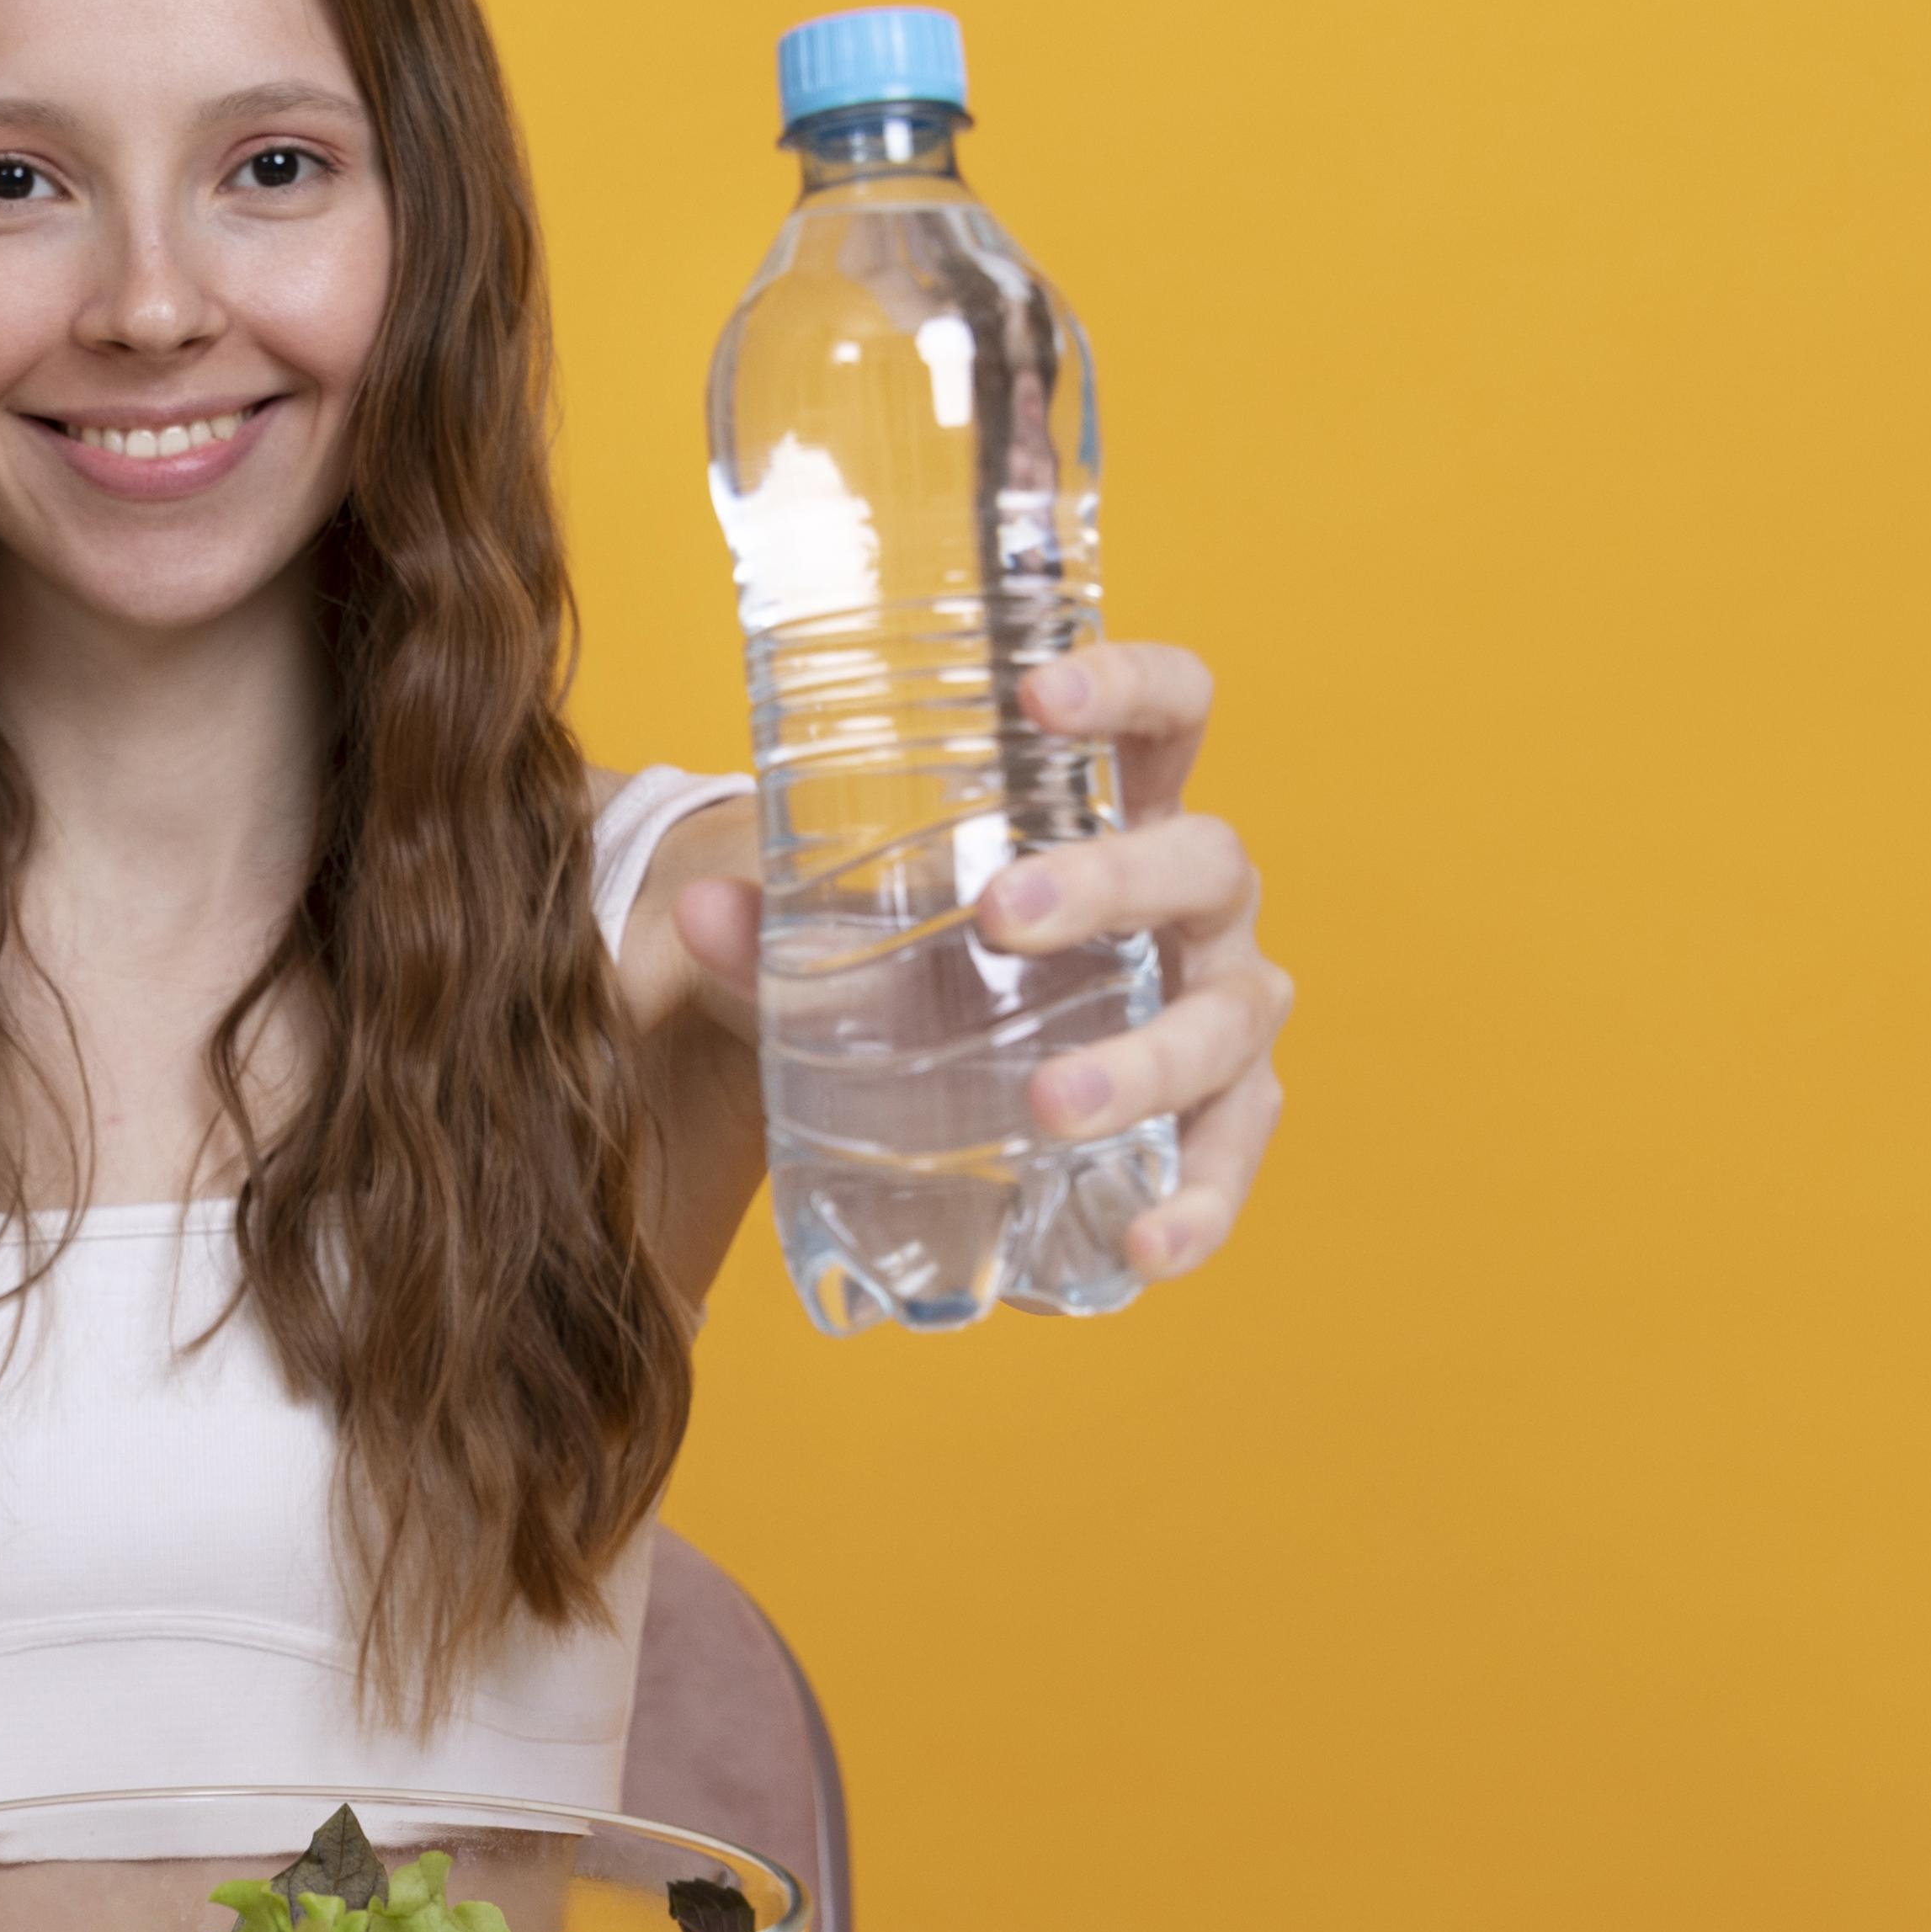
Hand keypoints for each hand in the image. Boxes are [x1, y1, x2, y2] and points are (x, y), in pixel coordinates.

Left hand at [661, 639, 1291, 1283]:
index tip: (1036, 692)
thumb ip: (773, 935)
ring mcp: (1227, 1008)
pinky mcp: (1227, 1117)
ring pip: (1228, 1018)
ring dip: (1147, 1061)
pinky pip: (1231, 1158)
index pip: (1170, 713)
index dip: (1128, 684)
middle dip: (1112, 882)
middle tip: (1002, 917)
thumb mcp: (853, 949)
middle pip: (1205, 859)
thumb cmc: (934, 979)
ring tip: (1051, 1105)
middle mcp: (1199, 906)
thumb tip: (699, 909)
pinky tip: (1148, 1248)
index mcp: (1123, 819)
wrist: (976, 1095)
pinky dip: (1200, 1205)